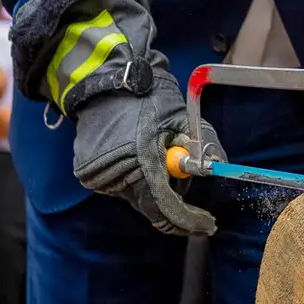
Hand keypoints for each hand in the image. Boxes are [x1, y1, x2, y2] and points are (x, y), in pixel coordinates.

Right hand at [10, 0, 219, 235]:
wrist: (102, 79)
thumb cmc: (145, 95)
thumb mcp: (179, 117)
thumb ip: (198, 146)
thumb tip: (215, 167)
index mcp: (139, 163)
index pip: (166, 208)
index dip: (189, 220)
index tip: (207, 225)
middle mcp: (114, 178)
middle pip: (152, 206)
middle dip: (173, 200)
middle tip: (188, 185)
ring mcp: (98, 178)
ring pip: (137, 195)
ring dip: (153, 186)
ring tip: (159, 157)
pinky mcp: (87, 173)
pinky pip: (122, 183)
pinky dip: (135, 176)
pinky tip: (138, 154)